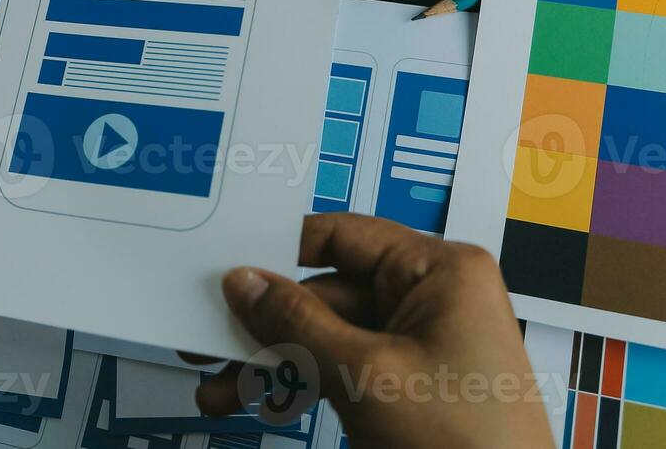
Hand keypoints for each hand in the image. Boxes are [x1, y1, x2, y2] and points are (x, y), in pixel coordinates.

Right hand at [194, 213, 552, 448]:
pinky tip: (257, 402)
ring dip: (273, 362)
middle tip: (202, 343)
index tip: (222, 269)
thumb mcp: (367, 377)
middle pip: (324, 292)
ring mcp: (420, 343)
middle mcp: (431, 296)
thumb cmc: (463, 444)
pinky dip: (301, 384)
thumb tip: (242, 281)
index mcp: (439, 271)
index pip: (341, 237)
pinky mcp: (409, 384)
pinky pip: (342, 368)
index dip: (278, 252)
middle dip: (263, 326)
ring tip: (218, 392)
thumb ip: (297, 324)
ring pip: (326, 335)